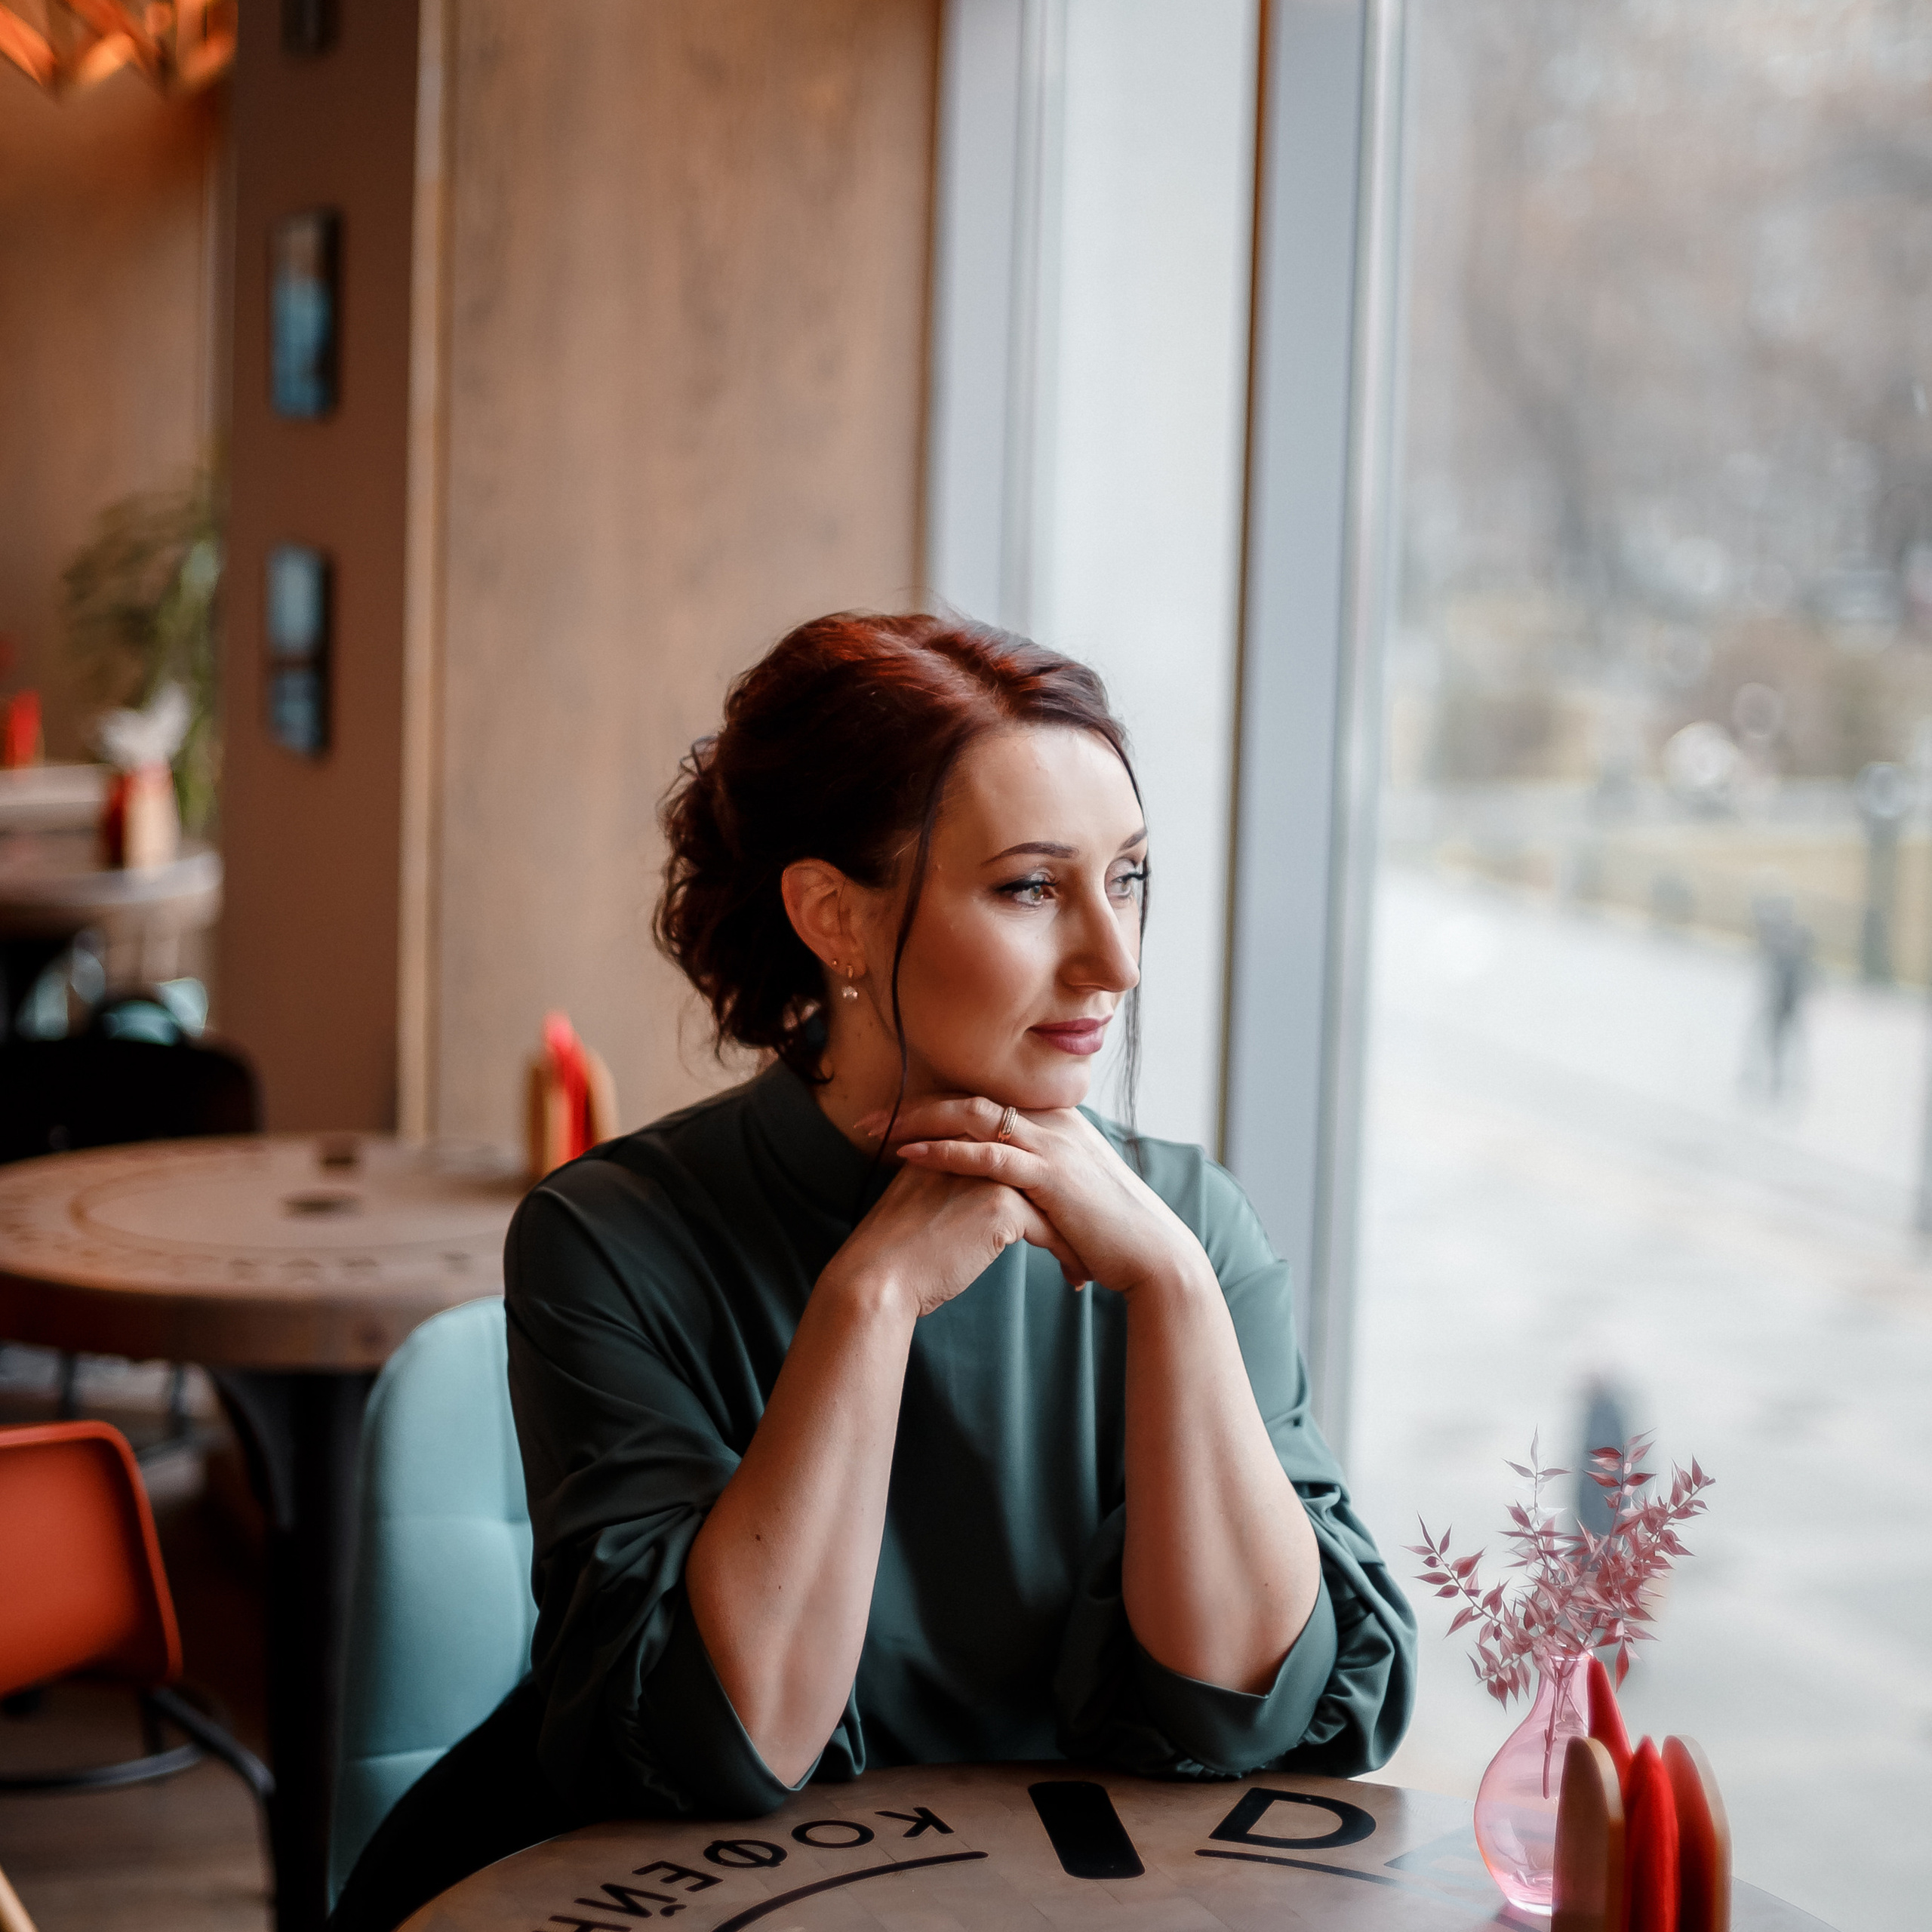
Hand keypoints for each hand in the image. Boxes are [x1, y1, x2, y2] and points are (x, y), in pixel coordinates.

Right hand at [822, 1158, 1089, 1316]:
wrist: (876, 1278)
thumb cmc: (896, 1252)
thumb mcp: (923, 1203)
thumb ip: (951, 1186)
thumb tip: (975, 1201)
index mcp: (954, 1143)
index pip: (1015, 1156)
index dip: (1041, 1187)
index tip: (1061, 1215)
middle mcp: (975, 1149)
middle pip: (1040, 1173)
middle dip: (1067, 1207)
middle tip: (1087, 1235)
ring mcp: (989, 1173)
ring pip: (1053, 1200)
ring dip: (1074, 1232)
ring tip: (1086, 1262)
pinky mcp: (999, 1204)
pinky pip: (1051, 1230)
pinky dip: (1066, 1255)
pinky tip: (1073, 1279)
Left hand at [858, 1098, 1207, 1298]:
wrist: (1152, 1254)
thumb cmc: (1110, 1232)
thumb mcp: (1070, 1194)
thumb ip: (1039, 1181)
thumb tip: (1011, 1193)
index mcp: (1054, 1120)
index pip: (984, 1098)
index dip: (936, 1103)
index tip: (893, 1113)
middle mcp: (1052, 1121)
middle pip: (970, 1097)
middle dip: (915, 1105)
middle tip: (869, 1117)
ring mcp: (1051, 1144)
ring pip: (972, 1116)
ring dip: (919, 1121)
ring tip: (876, 1130)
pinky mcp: (1050, 1175)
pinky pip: (988, 1155)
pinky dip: (945, 1152)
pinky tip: (910, 1156)